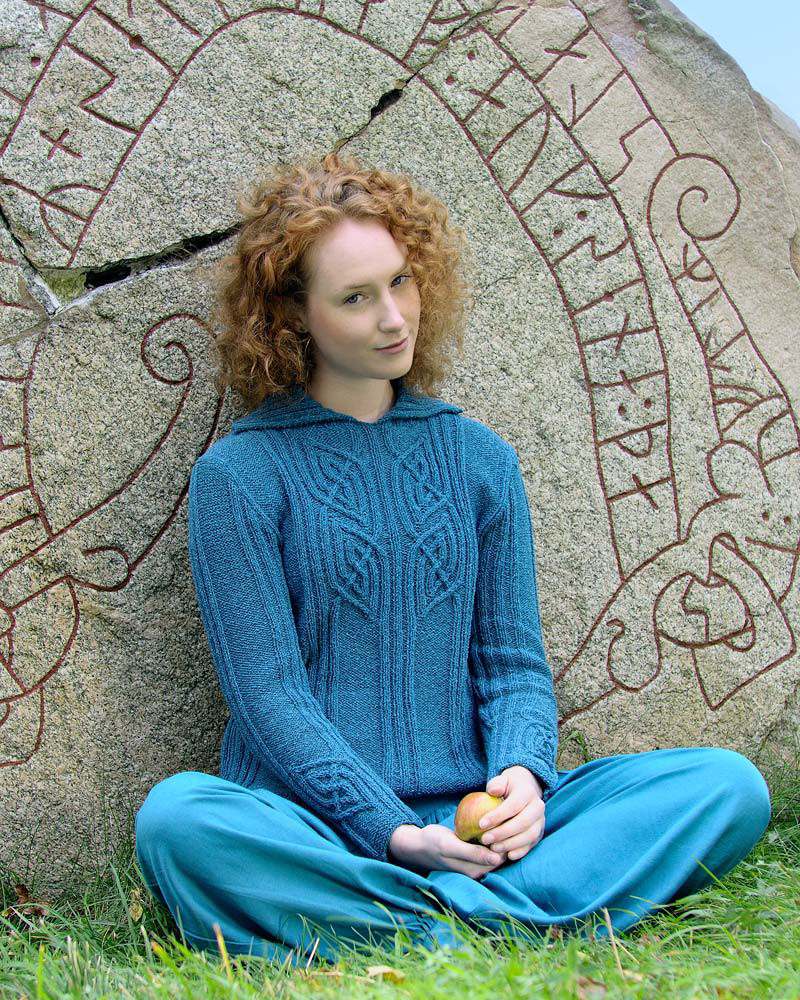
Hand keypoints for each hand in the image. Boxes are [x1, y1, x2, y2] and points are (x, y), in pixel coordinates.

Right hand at [389, 823, 506, 878]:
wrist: (418, 844)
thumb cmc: (433, 843)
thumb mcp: (451, 846)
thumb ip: (473, 854)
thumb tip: (497, 859)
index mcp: (474, 871)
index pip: (500, 858)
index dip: (505, 842)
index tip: (505, 823)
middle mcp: (477, 870)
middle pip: (499, 854)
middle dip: (504, 838)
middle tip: (503, 817)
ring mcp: (473, 862)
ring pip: (493, 849)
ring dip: (497, 836)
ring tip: (497, 818)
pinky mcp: (470, 854)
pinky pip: (485, 845)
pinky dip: (489, 835)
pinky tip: (488, 821)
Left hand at [479, 766, 545, 861]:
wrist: (524, 792)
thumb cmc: (506, 788)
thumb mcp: (501, 781)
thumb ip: (496, 784)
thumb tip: (493, 791)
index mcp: (527, 792)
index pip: (513, 805)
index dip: (497, 816)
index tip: (480, 824)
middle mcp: (538, 807)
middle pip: (522, 823)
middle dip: (502, 833)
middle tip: (485, 839)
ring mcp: (540, 822)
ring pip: (529, 836)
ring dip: (510, 844)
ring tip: (493, 848)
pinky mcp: (539, 834)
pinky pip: (531, 845)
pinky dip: (520, 851)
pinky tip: (507, 855)